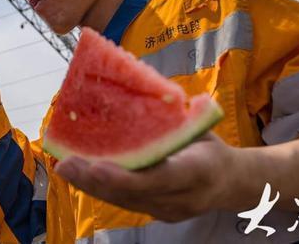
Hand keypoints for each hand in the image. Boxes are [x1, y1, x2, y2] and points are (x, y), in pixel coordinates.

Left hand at [54, 133, 235, 221]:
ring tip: (64, 167)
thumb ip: (173, 116)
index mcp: (200, 170)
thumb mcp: (199, 126)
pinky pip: (124, 202)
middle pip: (134, 194)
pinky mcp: (156, 213)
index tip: (98, 166)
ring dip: (91, 186)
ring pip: (124, 201)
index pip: (161, 178)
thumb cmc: (210, 145)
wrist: (233, 182)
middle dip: (96, 181)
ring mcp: (169, 211)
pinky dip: (100, 188)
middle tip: (66, 165)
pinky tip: (78, 174)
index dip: (127, 176)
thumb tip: (140, 84)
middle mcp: (184, 198)